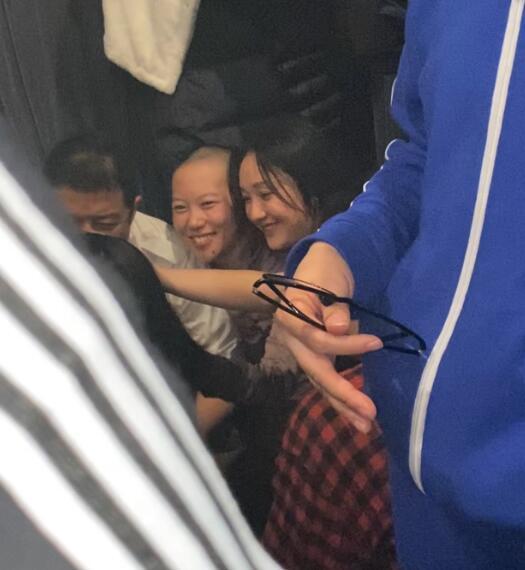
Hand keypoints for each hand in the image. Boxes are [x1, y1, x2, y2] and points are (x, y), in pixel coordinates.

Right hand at [275, 242, 382, 431]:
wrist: (317, 268)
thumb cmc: (323, 271)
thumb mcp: (329, 281)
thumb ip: (333, 307)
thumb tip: (339, 329)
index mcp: (290, 317)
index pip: (316, 340)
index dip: (346, 345)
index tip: (376, 342)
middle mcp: (293, 339)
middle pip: (316, 371)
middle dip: (342, 394)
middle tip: (368, 414)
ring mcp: (303, 350)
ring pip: (320, 381)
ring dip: (342, 403)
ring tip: (365, 425)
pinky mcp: (316, 355)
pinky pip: (326, 378)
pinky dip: (341, 395)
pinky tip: (356, 412)